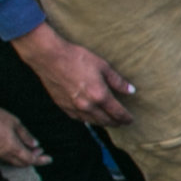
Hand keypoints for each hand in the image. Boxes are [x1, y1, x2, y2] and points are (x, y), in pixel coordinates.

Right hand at [0, 103, 48, 166]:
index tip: (49, 159)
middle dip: (33, 159)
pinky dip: (15, 156)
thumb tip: (35, 145)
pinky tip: (18, 148)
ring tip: (31, 148)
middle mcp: (5, 154)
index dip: (41, 160)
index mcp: (13, 148)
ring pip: (14, 162)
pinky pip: (6, 158)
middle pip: (22, 163)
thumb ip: (26, 135)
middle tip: (40, 151)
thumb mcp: (15, 122)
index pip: (30, 160)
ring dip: (24, 158)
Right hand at [15, 23, 134, 125]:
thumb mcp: (102, 66)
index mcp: (100, 95)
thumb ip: (118, 81)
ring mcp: (74, 108)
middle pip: (106, 121)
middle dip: (116, 122)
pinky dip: (88, 119)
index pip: (117, 113)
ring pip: (93, 122)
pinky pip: (79, 119)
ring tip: (108, 121)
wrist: (50, 58)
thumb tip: (131, 90)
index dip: (126, 118)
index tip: (130, 120)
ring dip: (102, 123)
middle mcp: (88, 106)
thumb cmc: (77, 58)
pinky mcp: (63, 106)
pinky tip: (91, 116)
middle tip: (121, 122)